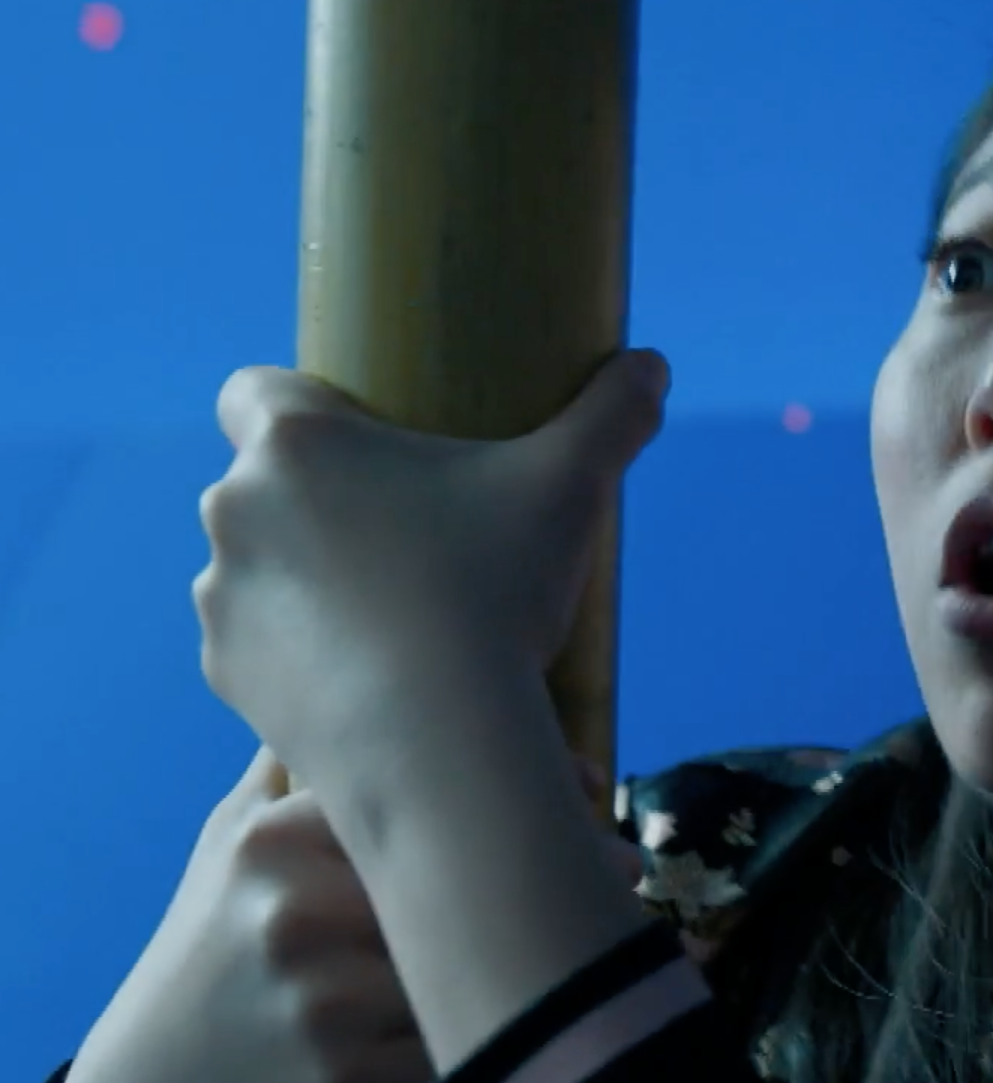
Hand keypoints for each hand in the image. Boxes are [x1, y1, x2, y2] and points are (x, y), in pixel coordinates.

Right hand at [66, 748, 644, 1082]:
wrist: (153, 1073)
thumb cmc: (211, 942)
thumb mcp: (230, 844)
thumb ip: (295, 765)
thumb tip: (353, 653)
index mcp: (277, 841)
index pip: (428, 791)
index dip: (525, 786)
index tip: (592, 787)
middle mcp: (293, 912)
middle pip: (469, 881)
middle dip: (562, 873)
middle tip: (625, 866)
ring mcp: (318, 1000)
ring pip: (476, 965)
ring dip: (546, 954)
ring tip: (594, 938)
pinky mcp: (341, 1075)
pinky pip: (456, 1043)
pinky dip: (501, 1026)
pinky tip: (532, 1011)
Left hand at [191, 349, 668, 783]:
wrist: (438, 747)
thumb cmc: (495, 594)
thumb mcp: (573, 486)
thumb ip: (614, 414)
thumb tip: (651, 365)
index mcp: (295, 444)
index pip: (252, 389)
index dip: (303, 403)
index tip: (366, 436)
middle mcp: (235, 509)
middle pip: (267, 482)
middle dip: (323, 500)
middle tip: (413, 532)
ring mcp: (220, 597)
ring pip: (262, 564)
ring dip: (307, 576)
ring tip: (396, 610)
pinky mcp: (225, 673)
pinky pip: (258, 643)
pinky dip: (300, 650)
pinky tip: (369, 671)